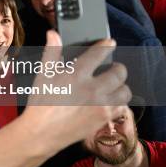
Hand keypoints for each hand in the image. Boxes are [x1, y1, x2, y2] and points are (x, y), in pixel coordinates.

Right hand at [24, 31, 130, 149]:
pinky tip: (108, 101)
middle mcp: (92, 89)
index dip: (106, 45)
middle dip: (117, 67)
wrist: (42, 132)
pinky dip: (117, 103)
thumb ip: (51, 52)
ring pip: (124, 92)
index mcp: (77, 75)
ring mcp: (101, 106)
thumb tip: (53, 34)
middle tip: (112, 68)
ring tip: (113, 86)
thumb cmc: (41, 103)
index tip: (110, 42)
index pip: (99, 54)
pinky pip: (121, 108)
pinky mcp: (104, 119)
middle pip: (119, 73)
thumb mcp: (43, 75)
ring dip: (120, 86)